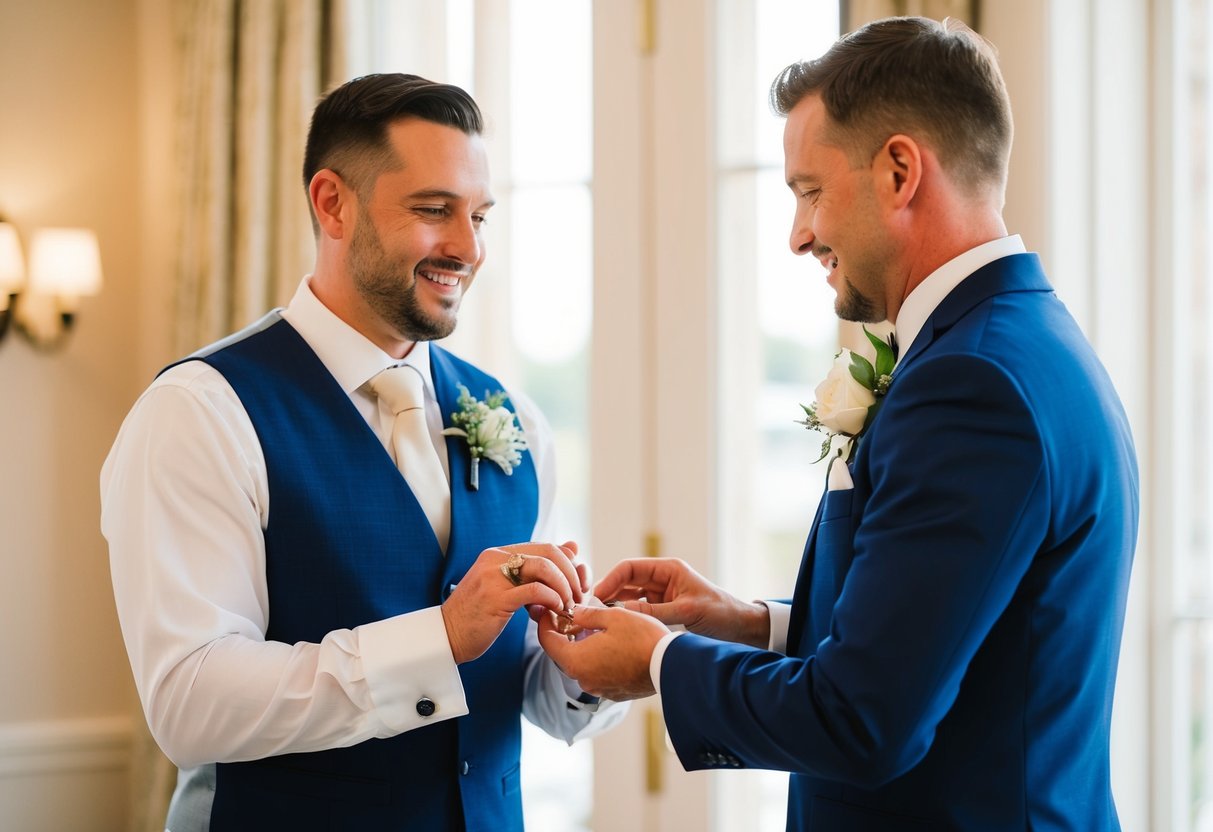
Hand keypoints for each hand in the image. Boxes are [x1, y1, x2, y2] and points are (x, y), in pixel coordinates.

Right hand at [442, 541, 583, 663]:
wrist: (446, 637)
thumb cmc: (479, 615)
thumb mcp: (508, 587)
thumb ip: (537, 568)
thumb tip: (573, 547)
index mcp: (499, 554)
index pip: (546, 546)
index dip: (569, 564)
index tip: (577, 585)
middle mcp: (495, 559)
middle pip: (550, 554)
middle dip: (571, 574)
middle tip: (578, 596)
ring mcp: (494, 578)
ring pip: (544, 568)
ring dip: (564, 587)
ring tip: (568, 605)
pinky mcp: (495, 599)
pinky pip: (534, 591)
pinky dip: (552, 599)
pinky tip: (556, 611)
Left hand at [536, 604, 667, 700]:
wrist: (671, 666)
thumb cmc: (642, 638)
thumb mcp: (612, 616)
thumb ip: (586, 614)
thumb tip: (573, 613)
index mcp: (577, 661)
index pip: (547, 641)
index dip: (545, 622)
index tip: (549, 609)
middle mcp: (583, 679)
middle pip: (562, 654)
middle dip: (564, 633)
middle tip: (570, 614)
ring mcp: (599, 689)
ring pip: (580, 664)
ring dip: (581, 646)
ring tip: (592, 626)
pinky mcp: (613, 692)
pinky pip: (596, 673)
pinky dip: (596, 658)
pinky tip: (608, 643)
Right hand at [594, 557, 769, 647]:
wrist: (741, 629)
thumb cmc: (720, 614)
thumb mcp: (687, 611)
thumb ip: (654, 611)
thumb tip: (621, 612)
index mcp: (668, 570)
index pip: (630, 568)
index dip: (610, 580)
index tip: (597, 597)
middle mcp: (662, 579)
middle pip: (626, 582)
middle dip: (608, 594)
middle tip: (591, 611)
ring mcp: (662, 595)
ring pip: (629, 597)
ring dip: (615, 606)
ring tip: (600, 620)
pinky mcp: (663, 609)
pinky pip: (639, 610)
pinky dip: (627, 616)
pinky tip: (617, 627)